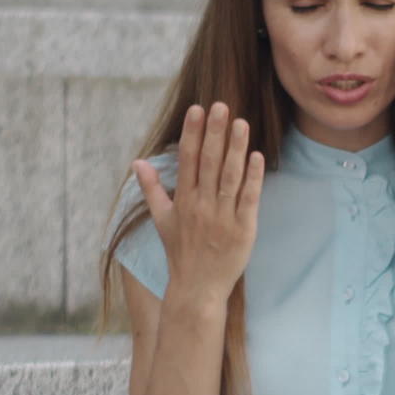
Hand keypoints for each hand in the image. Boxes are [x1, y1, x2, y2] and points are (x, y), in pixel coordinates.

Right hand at [135, 101, 264, 301]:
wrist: (197, 288)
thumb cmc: (180, 252)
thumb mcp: (161, 220)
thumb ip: (151, 189)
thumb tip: (138, 163)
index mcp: (183, 201)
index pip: (187, 160)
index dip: (192, 133)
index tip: (197, 110)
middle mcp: (202, 206)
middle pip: (209, 163)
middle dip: (215, 133)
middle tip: (221, 106)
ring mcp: (223, 217)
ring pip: (230, 177)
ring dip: (235, 148)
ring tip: (241, 122)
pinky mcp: (243, 229)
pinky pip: (249, 198)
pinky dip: (253, 177)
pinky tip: (256, 156)